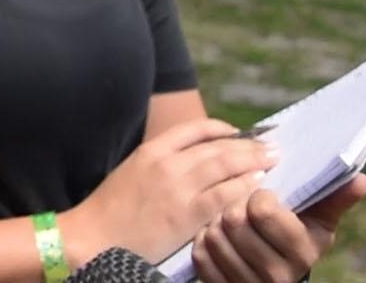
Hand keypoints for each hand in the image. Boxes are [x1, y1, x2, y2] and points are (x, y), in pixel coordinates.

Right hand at [64, 119, 273, 264]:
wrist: (94, 236)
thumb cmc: (111, 209)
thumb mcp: (132, 172)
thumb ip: (160, 163)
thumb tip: (194, 161)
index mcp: (152, 150)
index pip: (195, 129)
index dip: (223, 129)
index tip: (241, 133)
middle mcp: (167, 163)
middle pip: (217, 146)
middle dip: (248, 145)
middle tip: (270, 145)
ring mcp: (178, 188)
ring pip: (225, 166)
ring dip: (253, 161)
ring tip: (271, 160)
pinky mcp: (187, 214)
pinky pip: (224, 195)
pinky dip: (244, 187)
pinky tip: (257, 185)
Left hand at [190, 175, 365, 282]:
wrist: (274, 275)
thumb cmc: (296, 235)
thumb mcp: (318, 220)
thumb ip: (335, 199)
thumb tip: (361, 180)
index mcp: (303, 252)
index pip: (262, 210)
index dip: (258, 196)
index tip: (263, 197)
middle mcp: (279, 275)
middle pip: (234, 221)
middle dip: (233, 208)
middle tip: (239, 208)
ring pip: (214, 236)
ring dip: (214, 223)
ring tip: (228, 223)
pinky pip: (201, 256)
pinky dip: (203, 242)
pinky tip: (216, 239)